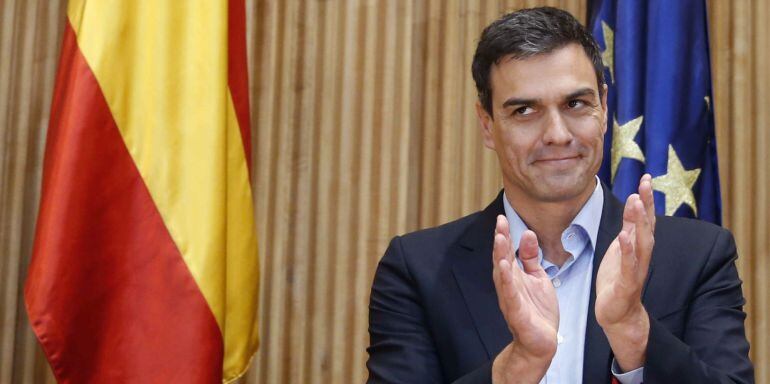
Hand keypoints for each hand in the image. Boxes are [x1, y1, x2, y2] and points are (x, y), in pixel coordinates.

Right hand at [491, 215, 557, 382]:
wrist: (541, 343)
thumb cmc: (538, 311)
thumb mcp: (537, 278)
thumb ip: (530, 257)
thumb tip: (527, 233)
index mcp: (514, 276)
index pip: (506, 252)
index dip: (504, 235)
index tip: (502, 218)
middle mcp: (508, 286)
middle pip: (501, 259)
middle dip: (500, 241)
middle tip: (500, 223)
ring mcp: (511, 299)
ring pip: (503, 275)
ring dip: (500, 256)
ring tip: (500, 239)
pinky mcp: (517, 313)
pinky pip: (510, 295)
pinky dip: (507, 281)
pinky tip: (505, 268)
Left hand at [595, 174, 654, 370]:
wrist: (617, 313)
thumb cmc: (618, 279)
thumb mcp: (621, 247)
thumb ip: (628, 226)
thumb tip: (633, 201)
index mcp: (639, 245)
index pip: (645, 218)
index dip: (646, 198)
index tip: (646, 177)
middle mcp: (642, 254)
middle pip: (647, 225)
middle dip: (647, 203)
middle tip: (646, 182)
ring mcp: (636, 269)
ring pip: (642, 242)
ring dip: (640, 222)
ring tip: (637, 202)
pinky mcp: (627, 283)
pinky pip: (629, 265)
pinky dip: (627, 250)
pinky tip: (624, 236)